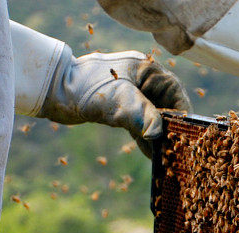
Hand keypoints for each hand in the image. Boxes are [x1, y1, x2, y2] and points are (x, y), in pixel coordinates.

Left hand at [37, 48, 190, 157]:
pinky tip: (151, 154)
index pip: (177, 95)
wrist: (52, 89)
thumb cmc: (85, 88)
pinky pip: (142, 122)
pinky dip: (146, 136)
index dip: (182, 117)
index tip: (186, 138)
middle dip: (172, 130)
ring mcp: (134, 91)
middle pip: (169, 107)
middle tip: (176, 152)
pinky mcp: (123, 104)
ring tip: (165, 157)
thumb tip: (160, 135)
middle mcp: (145, 79)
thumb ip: (142, 115)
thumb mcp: (118, 101)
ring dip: (159, 136)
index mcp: (149, 69)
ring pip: (155, 116)